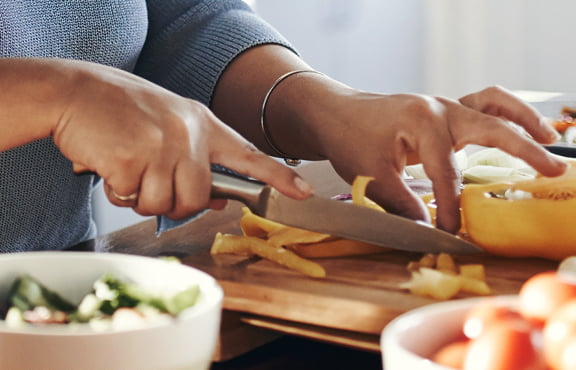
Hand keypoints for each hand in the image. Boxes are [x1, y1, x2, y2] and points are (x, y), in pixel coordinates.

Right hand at [52, 61, 310, 218]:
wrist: (75, 91)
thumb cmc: (123, 111)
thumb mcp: (170, 126)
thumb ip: (196, 159)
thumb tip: (217, 200)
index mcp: (203, 124)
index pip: (249, 155)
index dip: (278, 177)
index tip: (303, 192)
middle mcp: (188, 134)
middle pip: (197, 198)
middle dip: (175, 203)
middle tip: (151, 182)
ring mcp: (161, 147)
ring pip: (164, 204)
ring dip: (141, 197)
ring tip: (128, 167)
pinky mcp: (130, 160)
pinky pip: (130, 199)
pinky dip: (117, 192)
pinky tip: (110, 165)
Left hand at [316, 86, 566, 232]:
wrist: (336, 112)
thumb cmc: (349, 138)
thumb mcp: (369, 175)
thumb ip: (402, 203)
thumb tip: (428, 230)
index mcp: (423, 122)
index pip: (447, 173)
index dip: (453, 207)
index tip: (455, 233)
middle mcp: (441, 108)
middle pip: (493, 128)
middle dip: (525, 151)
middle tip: (555, 172)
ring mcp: (446, 105)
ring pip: (495, 105)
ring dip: (525, 120)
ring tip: (550, 140)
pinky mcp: (445, 110)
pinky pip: (484, 104)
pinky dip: (506, 114)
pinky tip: (523, 128)